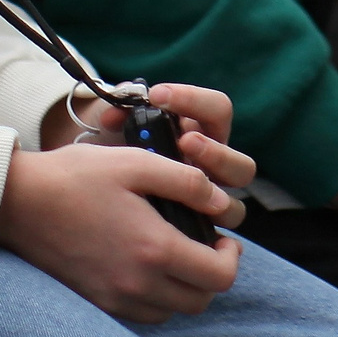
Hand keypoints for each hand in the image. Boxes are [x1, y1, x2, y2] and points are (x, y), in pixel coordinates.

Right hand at [0, 138, 241, 321]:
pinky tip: (144, 266)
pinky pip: (142, 315)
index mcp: (155, 249)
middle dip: (212, 274)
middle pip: (200, 301)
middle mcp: (138, 284)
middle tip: (204, 245)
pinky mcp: (95, 303)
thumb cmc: (75, 177)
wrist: (17, 202)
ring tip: (175, 254)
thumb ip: (187, 181)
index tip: (222, 237)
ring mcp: (114, 299)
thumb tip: (221, 202)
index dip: (231, 257)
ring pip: (172, 311)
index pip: (219, 276)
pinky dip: (155, 297)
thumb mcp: (136, 162)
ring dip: (184, 288)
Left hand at [66, 83, 254, 221]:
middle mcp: (212, 170)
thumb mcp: (118, 120)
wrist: (95, 178)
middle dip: (216, 154)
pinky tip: (173, 231)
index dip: (194, 101)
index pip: (218, 110)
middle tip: (185, 142)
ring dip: (208, 198)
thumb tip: (114, 115)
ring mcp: (205, 205)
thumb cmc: (115, 143)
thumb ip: (123, 109)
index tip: (157, 96)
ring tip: (179, 183)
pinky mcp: (192, 231)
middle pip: (242, 168)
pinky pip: (207, 241)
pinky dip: (197, 236)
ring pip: (234, 209)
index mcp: (202, 133)